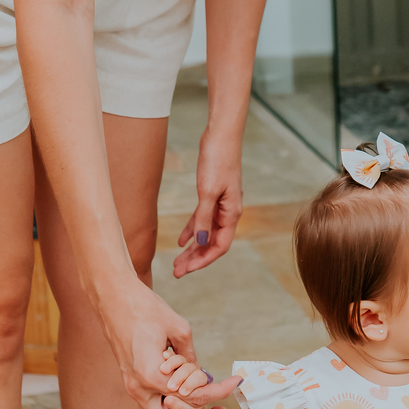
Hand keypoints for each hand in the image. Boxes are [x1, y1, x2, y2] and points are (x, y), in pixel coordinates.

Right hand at [101, 279, 231, 408]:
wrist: (111, 297)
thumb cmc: (145, 307)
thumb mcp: (179, 329)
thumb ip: (192, 357)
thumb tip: (202, 376)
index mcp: (150, 376)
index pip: (193, 397)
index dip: (219, 392)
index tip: (236, 383)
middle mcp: (138, 389)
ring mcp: (131, 388)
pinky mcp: (130, 384)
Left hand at [173, 126, 241, 277]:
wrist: (221, 136)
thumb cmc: (218, 160)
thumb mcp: (208, 191)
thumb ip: (203, 218)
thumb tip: (199, 243)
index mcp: (231, 213)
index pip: (219, 246)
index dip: (203, 260)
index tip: (186, 270)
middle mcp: (228, 212)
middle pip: (212, 243)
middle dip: (195, 259)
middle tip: (177, 272)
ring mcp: (221, 204)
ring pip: (206, 233)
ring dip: (193, 249)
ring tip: (177, 262)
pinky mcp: (213, 195)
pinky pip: (202, 219)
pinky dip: (192, 230)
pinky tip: (182, 240)